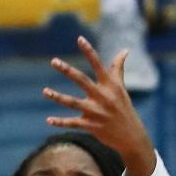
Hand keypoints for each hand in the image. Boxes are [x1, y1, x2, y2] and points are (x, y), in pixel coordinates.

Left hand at [43, 35, 156, 175]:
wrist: (131, 136)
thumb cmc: (124, 108)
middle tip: (54, 61)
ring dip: (57, 97)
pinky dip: (60, 122)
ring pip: (72, 103)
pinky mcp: (91, 126)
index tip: (79, 39)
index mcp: (110, 85)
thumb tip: (125, 50)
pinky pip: (72, 123)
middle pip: (82, 80)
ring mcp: (96, 112)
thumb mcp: (122, 88)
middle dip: (67, 70)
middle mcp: (102, 97)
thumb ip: (118, 69)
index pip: (98, 64)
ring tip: (44, 91)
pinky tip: (48, 120)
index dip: (89, 51)